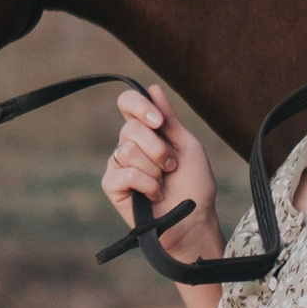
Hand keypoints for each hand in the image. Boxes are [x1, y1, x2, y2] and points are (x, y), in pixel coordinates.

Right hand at [101, 85, 222, 264]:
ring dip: (154, 169)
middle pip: (130, 128)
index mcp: (147, 131)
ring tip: (163, 182)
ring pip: (127, 150)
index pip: (127, 103)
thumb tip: (153, 88)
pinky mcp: (112, 186)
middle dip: (158, 148)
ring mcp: (119, 165)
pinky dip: (146, 184)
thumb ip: (169, 119)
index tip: (158, 121)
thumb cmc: (194, 185)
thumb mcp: (186, 146)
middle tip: (171, 166)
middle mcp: (129, 144)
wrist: (192, 219)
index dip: (138, 105)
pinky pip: (124, 173)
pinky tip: (154, 194)